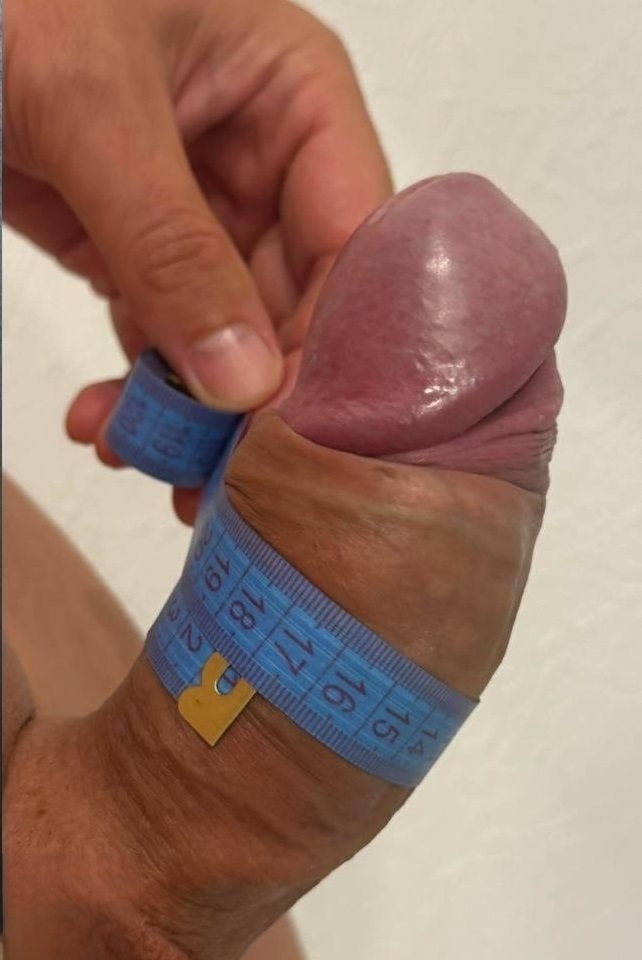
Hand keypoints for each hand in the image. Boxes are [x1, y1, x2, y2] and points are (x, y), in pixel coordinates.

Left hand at [3, 0, 390, 425]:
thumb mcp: (93, 108)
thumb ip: (170, 245)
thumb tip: (241, 381)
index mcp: (294, 94)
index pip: (352, 244)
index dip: (331, 345)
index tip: (288, 432)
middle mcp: (263, 158)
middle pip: (296, 307)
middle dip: (255, 398)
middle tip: (222, 479)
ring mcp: (198, 210)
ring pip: (228, 339)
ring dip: (192, 412)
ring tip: (152, 463)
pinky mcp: (135, 247)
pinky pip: (160, 337)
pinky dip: (138, 390)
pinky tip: (110, 427)